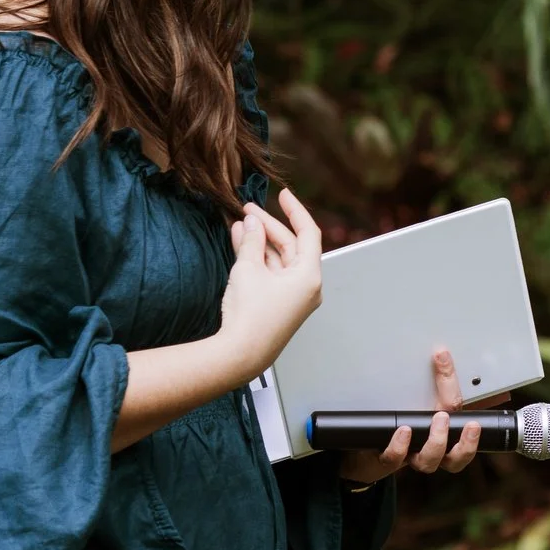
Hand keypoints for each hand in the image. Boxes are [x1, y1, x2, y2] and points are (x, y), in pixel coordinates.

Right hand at [217, 190, 322, 381]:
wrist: (239, 355)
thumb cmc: (249, 314)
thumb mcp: (248, 269)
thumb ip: (252, 241)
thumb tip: (251, 221)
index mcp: (309, 276)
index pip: (308, 232)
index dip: (295, 210)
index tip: (282, 194)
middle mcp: (306, 286)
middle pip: (290, 246)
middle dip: (268, 226)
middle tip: (248, 209)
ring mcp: (293, 296)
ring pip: (278, 259)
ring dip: (259, 241)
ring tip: (239, 222)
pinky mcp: (278, 304)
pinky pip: (271, 274)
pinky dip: (257, 259)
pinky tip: (240, 241)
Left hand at [338, 347, 507, 485]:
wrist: (366, 455)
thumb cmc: (395, 431)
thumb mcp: (411, 405)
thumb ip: (422, 385)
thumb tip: (429, 355)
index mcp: (443, 431)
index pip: (454, 407)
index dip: (450, 380)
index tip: (441, 356)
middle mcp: (432, 449)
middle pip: (457, 454)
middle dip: (465, 440)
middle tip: (460, 418)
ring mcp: (412, 457)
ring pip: (432, 460)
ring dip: (437, 442)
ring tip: (438, 420)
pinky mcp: (388, 461)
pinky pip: (395, 458)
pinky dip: (400, 446)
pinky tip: (403, 432)